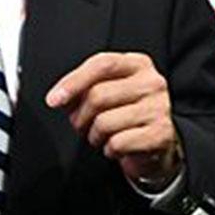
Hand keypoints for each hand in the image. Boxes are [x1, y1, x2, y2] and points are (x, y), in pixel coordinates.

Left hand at [47, 51, 181, 185]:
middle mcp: (152, 82)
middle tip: (82, 125)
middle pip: (98, 95)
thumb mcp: (109, 90)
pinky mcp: (161, 133)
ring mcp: (159, 108)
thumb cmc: (126, 113)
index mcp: (138, 64)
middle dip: (80, 117)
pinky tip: (118, 146)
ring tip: (102, 136)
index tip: (54, 99)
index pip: (102, 64)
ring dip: (94, 136)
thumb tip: (58, 96)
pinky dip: (110, 150)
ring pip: (104, 123)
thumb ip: (85, 86)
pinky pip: (117, 143)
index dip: (74, 81)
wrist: (157, 142)